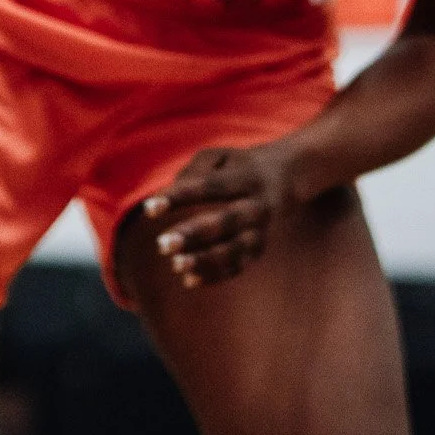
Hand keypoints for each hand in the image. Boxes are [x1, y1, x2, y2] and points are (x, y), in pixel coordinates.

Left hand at [141, 141, 295, 286]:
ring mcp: (261, 230)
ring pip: (234, 250)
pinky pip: (238, 267)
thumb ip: (194, 170)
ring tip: (175, 265)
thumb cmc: (238, 164)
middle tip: (161, 245)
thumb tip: (171, 192)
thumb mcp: (220, 155)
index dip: (179, 197)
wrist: (286, 177)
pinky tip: (188, 279)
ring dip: (204, 260)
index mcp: (246, 177)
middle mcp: (256, 206)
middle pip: (224, 222)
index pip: (208, 187)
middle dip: (192, 235)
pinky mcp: (259, 249)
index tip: (149, 208)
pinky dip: (215, 275)